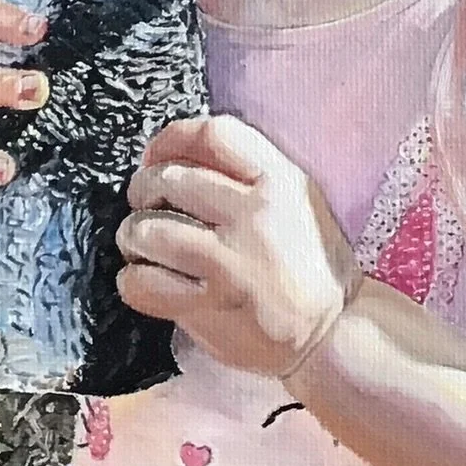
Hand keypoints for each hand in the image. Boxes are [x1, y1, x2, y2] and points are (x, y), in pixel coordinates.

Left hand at [117, 115, 364, 380]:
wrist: (333, 331)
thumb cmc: (306, 261)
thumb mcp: (296, 198)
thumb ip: (245, 171)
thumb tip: (167, 155)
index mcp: (280, 181)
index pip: (213, 135)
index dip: (170, 139)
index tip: (155, 156)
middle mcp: (255, 216)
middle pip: (168, 179)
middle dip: (143, 190)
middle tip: (145, 206)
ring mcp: (231, 263)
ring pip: (148, 230)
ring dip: (133, 235)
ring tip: (142, 244)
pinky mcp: (211, 305)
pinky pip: (144, 283)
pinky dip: (132, 279)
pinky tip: (144, 279)